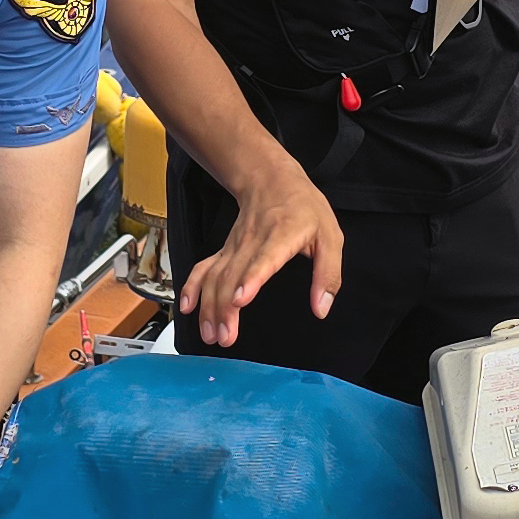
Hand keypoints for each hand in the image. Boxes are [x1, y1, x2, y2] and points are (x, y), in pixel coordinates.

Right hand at [177, 160, 341, 347]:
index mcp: (281, 237)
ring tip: (211, 334)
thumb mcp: (331, 237)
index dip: (249, 280)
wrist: (273, 180)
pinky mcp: (225, 250)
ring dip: (209, 306)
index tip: (239, 300)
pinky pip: (203, 268)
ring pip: (215, 276)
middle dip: (224, 309)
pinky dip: (192, 287)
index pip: (263, 260)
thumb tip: (322, 308)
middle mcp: (252, 242)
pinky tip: (187, 307)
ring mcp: (234, 246)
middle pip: (231, 276)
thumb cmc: (305, 210)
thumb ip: (328, 275)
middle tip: (224, 337)